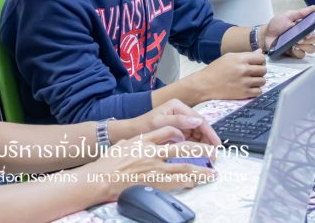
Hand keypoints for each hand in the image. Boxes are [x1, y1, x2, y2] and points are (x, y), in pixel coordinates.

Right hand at [81, 127, 215, 200]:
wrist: (102, 178)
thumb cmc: (108, 163)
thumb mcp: (123, 145)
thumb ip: (134, 142)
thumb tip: (136, 141)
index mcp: (145, 140)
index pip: (167, 130)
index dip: (179, 132)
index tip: (185, 135)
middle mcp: (153, 152)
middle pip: (182, 148)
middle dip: (200, 150)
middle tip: (212, 152)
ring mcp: (156, 168)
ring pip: (184, 167)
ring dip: (200, 170)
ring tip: (211, 172)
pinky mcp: (156, 183)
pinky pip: (177, 182)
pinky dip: (188, 182)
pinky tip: (195, 182)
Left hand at [115, 99, 220, 147]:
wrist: (132, 132)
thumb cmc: (143, 126)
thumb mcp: (160, 122)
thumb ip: (178, 121)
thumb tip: (197, 121)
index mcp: (178, 106)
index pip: (199, 120)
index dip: (209, 132)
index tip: (216, 145)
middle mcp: (181, 112)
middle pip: (201, 127)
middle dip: (208, 140)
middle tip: (214, 155)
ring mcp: (180, 121)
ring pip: (198, 133)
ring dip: (204, 144)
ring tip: (210, 157)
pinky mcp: (179, 130)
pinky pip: (192, 138)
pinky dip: (197, 146)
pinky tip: (200, 155)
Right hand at [192, 51, 266, 101]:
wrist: (205, 84)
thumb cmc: (216, 69)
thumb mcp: (229, 57)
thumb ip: (245, 55)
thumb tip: (260, 52)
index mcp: (240, 59)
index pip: (261, 58)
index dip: (260, 61)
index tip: (256, 64)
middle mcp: (244, 70)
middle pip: (263, 70)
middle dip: (259, 71)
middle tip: (252, 73)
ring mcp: (244, 82)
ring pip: (262, 81)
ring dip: (258, 81)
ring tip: (250, 81)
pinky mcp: (244, 93)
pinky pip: (259, 91)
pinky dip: (255, 90)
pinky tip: (248, 88)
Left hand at [263, 6, 314, 58]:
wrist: (266, 35)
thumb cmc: (276, 25)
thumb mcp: (287, 16)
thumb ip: (300, 13)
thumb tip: (314, 7)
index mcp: (304, 28)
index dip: (314, 32)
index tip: (308, 32)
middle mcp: (304, 37)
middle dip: (310, 39)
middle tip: (301, 37)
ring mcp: (300, 46)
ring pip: (311, 49)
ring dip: (304, 46)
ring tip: (295, 42)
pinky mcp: (294, 53)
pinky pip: (301, 55)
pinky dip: (297, 51)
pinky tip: (292, 48)